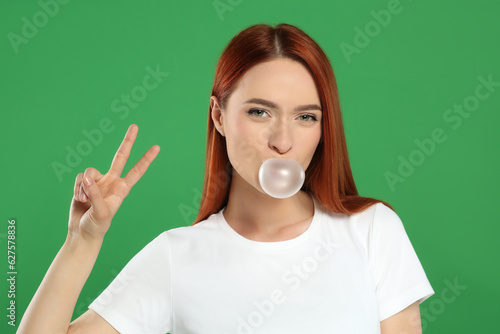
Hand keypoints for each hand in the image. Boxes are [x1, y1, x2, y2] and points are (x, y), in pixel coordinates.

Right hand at [68, 124, 159, 240]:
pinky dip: (77, 189)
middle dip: (127, 142)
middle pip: (120, 157)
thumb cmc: (97, 225)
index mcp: (122, 189)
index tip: (157, 147)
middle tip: (135, 126)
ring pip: (91, 171)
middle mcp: (112, 181)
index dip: (146, 159)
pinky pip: (79, 178)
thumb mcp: (101, 212)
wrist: (82, 232)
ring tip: (84, 200)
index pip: (137, 171)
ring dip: (85, 186)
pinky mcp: (84, 183)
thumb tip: (88, 178)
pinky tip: (79, 199)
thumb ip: (95, 194)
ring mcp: (98, 181)